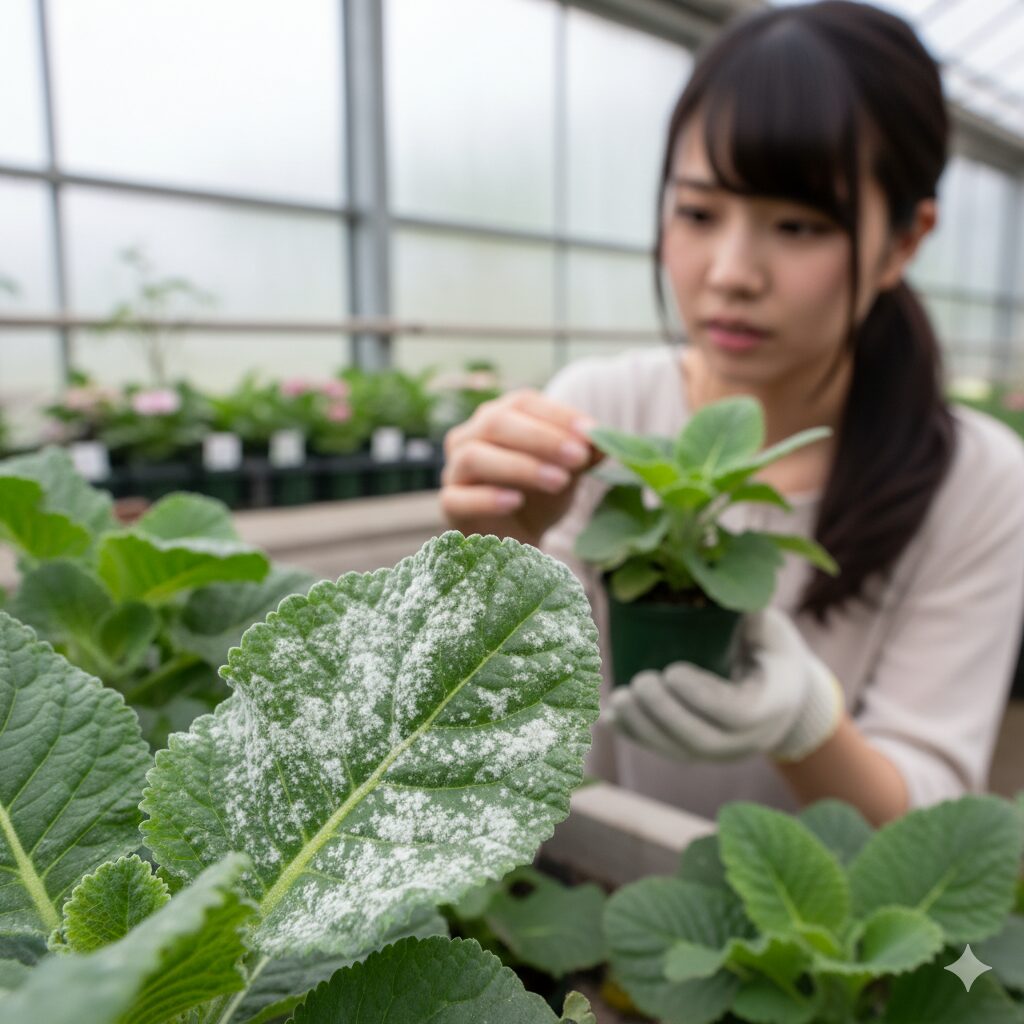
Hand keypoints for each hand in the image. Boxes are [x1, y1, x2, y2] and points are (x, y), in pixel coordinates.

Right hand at [440, 389, 601, 543]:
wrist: (517, 544)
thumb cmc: (539, 498)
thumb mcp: (567, 474)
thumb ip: (583, 456)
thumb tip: (606, 441)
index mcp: (499, 418)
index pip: (523, 402)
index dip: (558, 414)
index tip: (591, 432)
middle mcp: (470, 437)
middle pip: (496, 423)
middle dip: (541, 438)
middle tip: (577, 456)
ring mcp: (455, 471)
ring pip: (475, 456)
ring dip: (520, 466)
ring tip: (559, 481)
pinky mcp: (450, 505)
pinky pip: (458, 497)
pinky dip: (487, 497)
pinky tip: (515, 502)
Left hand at [604, 607, 844, 762]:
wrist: (782, 695)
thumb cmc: (771, 650)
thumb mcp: (773, 629)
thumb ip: (751, 614)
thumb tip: (717, 583)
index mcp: (772, 704)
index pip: (736, 713)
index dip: (702, 696)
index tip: (672, 671)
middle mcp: (749, 738)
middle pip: (702, 740)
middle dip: (664, 713)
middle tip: (638, 682)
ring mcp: (722, 751)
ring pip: (680, 752)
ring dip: (644, 728)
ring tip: (617, 698)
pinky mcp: (698, 753)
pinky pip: (666, 752)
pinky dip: (636, 736)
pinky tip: (610, 719)